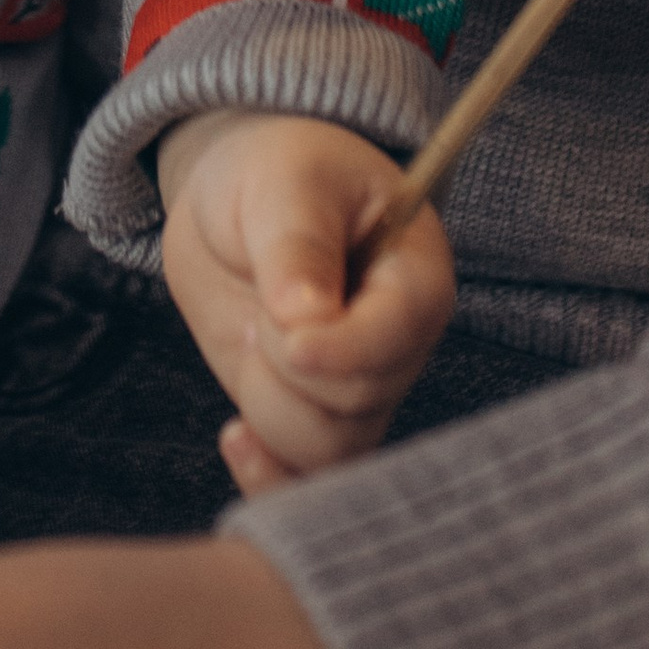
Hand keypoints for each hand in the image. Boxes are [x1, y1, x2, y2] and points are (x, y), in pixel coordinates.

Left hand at [157, 114, 453, 493]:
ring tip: (250, 334)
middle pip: (356, 402)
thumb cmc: (276, 169)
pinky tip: (234, 438)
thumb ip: (295, 245)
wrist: (239, 194)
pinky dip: (267, 473)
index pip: (396, 337)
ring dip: (267, 404)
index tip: (282, 330)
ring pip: (327, 448)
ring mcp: (359, 387)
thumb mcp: (282, 181)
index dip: (339, 348)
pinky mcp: (314, 415)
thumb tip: (306, 319)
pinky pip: (306, 478)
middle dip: (286, 362)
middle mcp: (399, 344)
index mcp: (414, 276)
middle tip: (259, 302)